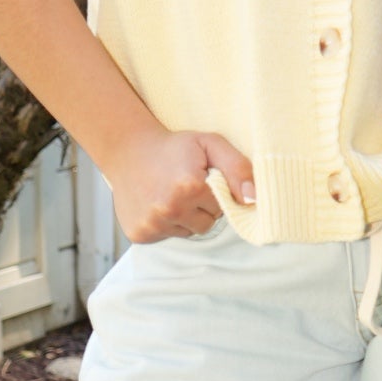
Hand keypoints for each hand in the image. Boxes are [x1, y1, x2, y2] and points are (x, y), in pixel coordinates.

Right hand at [104, 123, 255, 240]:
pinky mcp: (139, 234)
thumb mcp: (210, 144)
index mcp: (189, 187)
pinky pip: (167, 236)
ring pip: (188, 232)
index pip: (222, 206)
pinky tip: (158, 203)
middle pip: (207, 224)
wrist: (128, 149)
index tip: (201, 178)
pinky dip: (166, 224)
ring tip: (172, 194)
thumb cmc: (173, 147)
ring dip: (185, 217)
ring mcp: (152, 224)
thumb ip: (237, 167)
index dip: (215, 192)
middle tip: (186, 186)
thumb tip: (253, 198)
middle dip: (202, 208)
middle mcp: (169, 209)